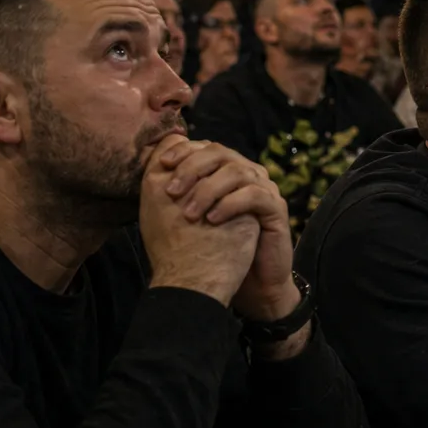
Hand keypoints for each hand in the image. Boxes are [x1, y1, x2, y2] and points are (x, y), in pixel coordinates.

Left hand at [155, 139, 301, 327]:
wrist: (247, 281)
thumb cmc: (214, 248)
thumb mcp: (188, 216)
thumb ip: (176, 191)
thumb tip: (151, 165)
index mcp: (227, 171)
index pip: (205, 147)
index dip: (183, 151)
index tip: (161, 165)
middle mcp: (248, 173)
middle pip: (221, 152)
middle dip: (192, 168)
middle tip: (172, 191)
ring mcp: (265, 189)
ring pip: (237, 172)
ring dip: (208, 190)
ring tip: (188, 214)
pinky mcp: (276, 208)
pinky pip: (254, 195)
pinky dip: (230, 204)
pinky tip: (211, 220)